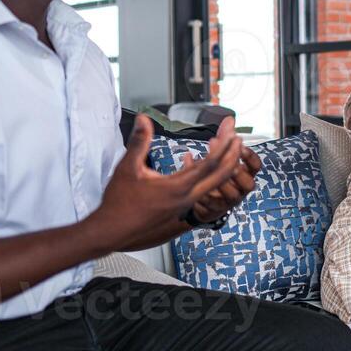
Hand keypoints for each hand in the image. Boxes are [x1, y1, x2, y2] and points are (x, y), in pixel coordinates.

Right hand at [89, 116, 245, 248]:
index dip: (224, 145)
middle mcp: (187, 197)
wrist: (113, 231)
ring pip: (214, 183)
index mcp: (177, 188)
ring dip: (223, 164)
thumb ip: (139, 142)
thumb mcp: (127, 168)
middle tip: (237, 134)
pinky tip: (203, 161)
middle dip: (232, 153)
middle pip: (220, 175)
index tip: (232, 130)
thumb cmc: (119, 203)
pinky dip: (208, 173)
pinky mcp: (181, 206)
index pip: (210, 164)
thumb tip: (144, 120)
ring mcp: (186, 203)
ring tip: (227, 145)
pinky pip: (202, 188)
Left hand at [189, 142, 262, 223]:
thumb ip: (224, 138)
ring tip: (213, 174)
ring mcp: (230, 200)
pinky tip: (197, 185)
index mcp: (244, 173)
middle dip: (239, 172)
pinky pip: (214, 205)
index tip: (240, 145)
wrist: (202, 199)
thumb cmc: (214, 173)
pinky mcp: (217, 210)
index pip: (256, 166)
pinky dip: (205, 195)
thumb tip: (230, 118)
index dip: (250, 156)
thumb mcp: (219, 154)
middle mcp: (241, 188)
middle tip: (229, 162)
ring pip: (233, 196)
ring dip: (223, 184)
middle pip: (249, 183)